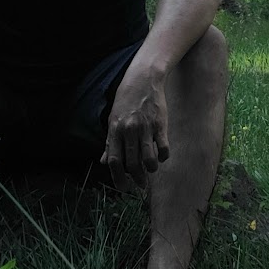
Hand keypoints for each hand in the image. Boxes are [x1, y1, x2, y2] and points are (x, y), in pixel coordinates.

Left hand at [104, 60, 169, 186]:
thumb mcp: (113, 119)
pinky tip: (161, 156)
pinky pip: (163, 148)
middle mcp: (129, 130)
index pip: (114, 160)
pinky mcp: (161, 124)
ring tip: (150, 170)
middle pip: (132, 163)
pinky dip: (163, 157)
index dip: (118, 178)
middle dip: (137, 179)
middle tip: (141, 186)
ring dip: (150, 170)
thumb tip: (105, 162)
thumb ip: (110, 142)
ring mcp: (146, 127)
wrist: (144, 80)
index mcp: (115, 130)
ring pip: (148, 159)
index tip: (123, 188)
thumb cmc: (126, 101)